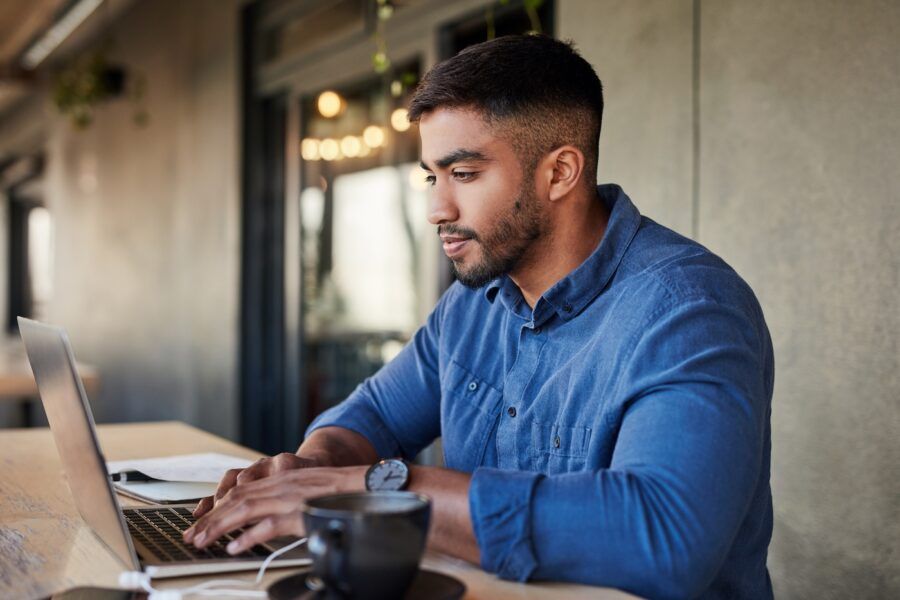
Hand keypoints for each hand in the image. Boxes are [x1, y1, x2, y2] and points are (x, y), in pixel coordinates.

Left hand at [183, 465, 366, 553]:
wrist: (363, 483)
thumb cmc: (335, 490)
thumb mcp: (302, 490)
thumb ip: (280, 501)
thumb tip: (257, 522)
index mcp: (279, 479)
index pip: (238, 490)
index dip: (215, 506)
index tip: (198, 522)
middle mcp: (280, 484)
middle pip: (236, 499)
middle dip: (209, 519)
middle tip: (191, 536)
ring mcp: (289, 497)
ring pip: (245, 509)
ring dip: (220, 526)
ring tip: (203, 541)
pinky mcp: (300, 512)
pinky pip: (270, 525)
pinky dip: (249, 536)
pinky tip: (235, 547)